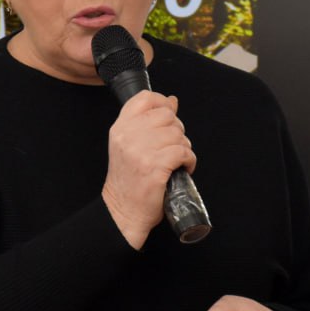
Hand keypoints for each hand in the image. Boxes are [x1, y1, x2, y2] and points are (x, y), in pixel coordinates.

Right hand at [101, 91, 196, 249]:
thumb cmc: (128, 180)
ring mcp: (141, 151)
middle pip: (167, 116)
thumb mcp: (128, 146)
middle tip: (172, 147)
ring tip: (176, 160)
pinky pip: (183, 152)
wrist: (123, 211)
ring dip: (183, 147)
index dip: (162, 103)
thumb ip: (147, 123)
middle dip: (177, 130)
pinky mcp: (155, 167)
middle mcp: (128, 136)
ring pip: (178, 134)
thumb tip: (172, 101)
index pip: (145, 98)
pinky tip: (182, 168)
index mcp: (120, 128)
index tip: (169, 116)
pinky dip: (189, 160)